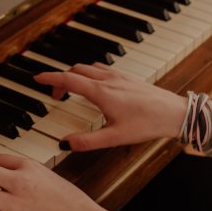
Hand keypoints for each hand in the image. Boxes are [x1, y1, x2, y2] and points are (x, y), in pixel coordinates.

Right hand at [35, 63, 186, 150]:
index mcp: (101, 92)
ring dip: (75, 75)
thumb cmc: (148, 123)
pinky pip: (101, 69)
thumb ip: (88, 141)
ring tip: (71, 90)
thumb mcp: (115, 137)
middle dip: (61, 80)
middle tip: (54, 95)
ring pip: (88, 68)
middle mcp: (108, 79)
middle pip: (76, 71)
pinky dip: (89, 73)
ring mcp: (119, 76)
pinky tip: (95, 85)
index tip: (36, 78)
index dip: (49, 79)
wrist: (175, 113)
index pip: (68, 80)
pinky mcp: (127, 77)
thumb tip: (65, 143)